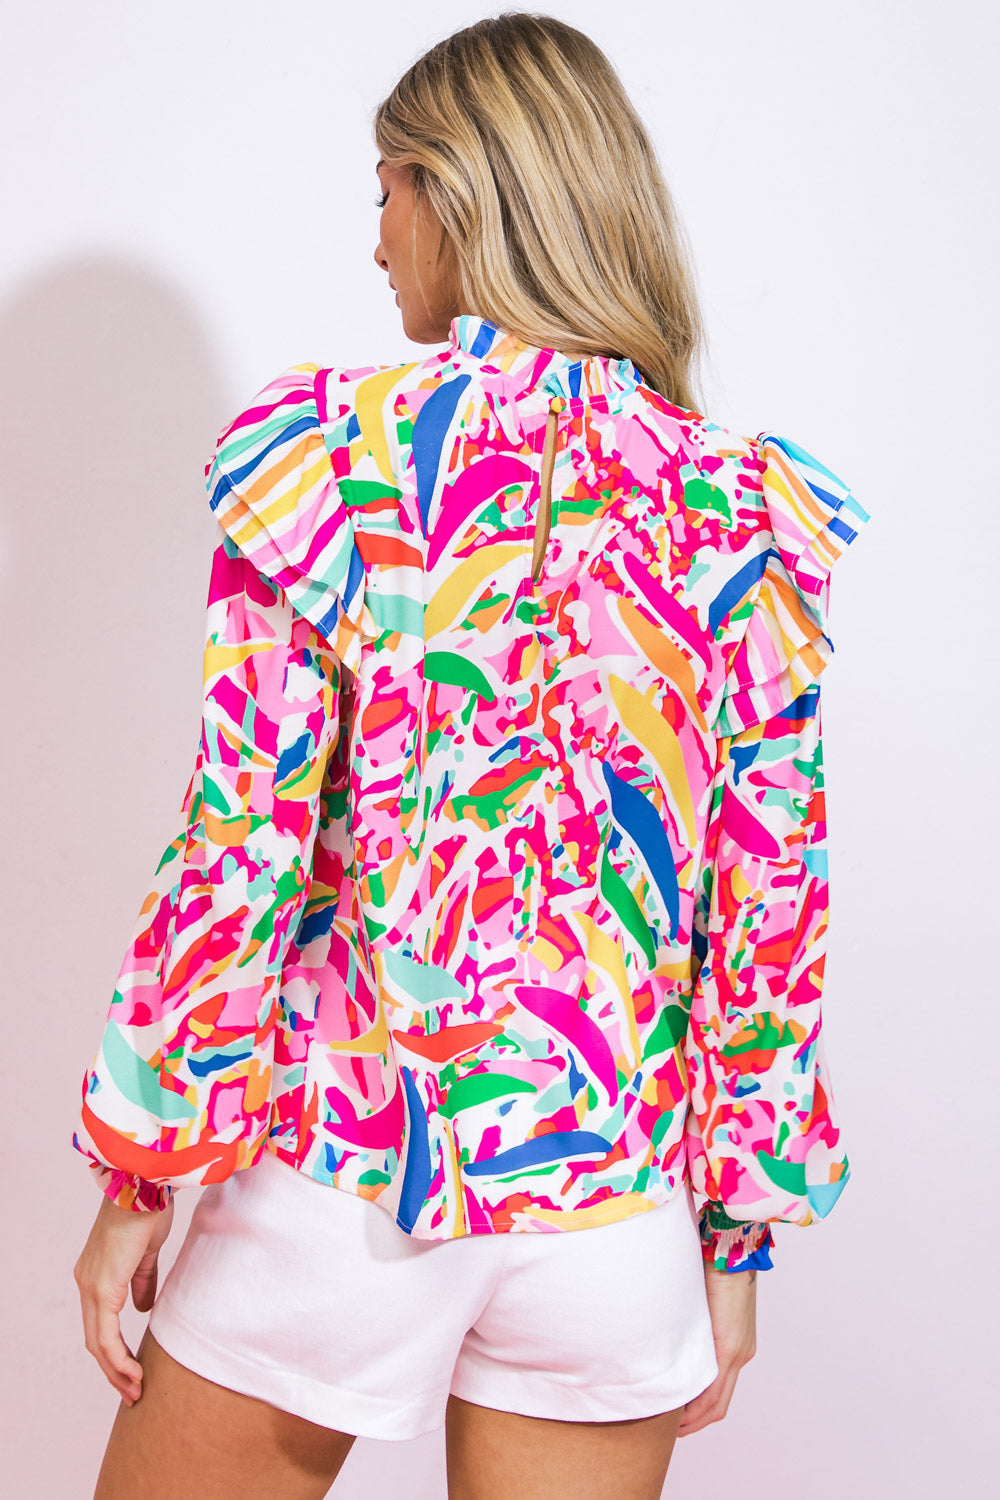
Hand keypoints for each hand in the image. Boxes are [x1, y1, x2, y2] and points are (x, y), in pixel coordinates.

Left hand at [73, 1192, 174, 1405]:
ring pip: (98, 1342)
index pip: (99, 1324)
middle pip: (95, 1340)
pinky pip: (106, 1334)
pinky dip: (118, 1358)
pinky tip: (133, 1372)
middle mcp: (87, 1283)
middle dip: (113, 1370)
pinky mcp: (102, 1287)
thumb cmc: (148, 1210)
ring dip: (116, 1371)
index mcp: (96, 1274)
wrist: (144, 1185)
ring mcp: (91, 1285)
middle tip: (132, 1392)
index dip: (113, 1352)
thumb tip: (142, 1309)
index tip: (132, 1372)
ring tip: (135, 1390)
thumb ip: (142, 1281)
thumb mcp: (146, 1253)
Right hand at [678, 1261, 756, 1434]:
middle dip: (696, 1421)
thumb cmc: (712, 1269)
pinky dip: (696, 1404)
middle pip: (720, 1404)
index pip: (719, 1389)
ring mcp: (738, 1353)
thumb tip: (671, 1336)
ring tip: (672, 1426)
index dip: (700, 1409)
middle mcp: (741, 1354)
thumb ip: (693, 1326)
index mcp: (736, 1345)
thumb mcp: (702, 1305)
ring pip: (717, 1401)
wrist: (729, 1251)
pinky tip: (679, 1409)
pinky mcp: (730, 1347)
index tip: (680, 1416)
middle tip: (673, 1431)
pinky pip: (713, 1388)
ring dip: (695, 1417)